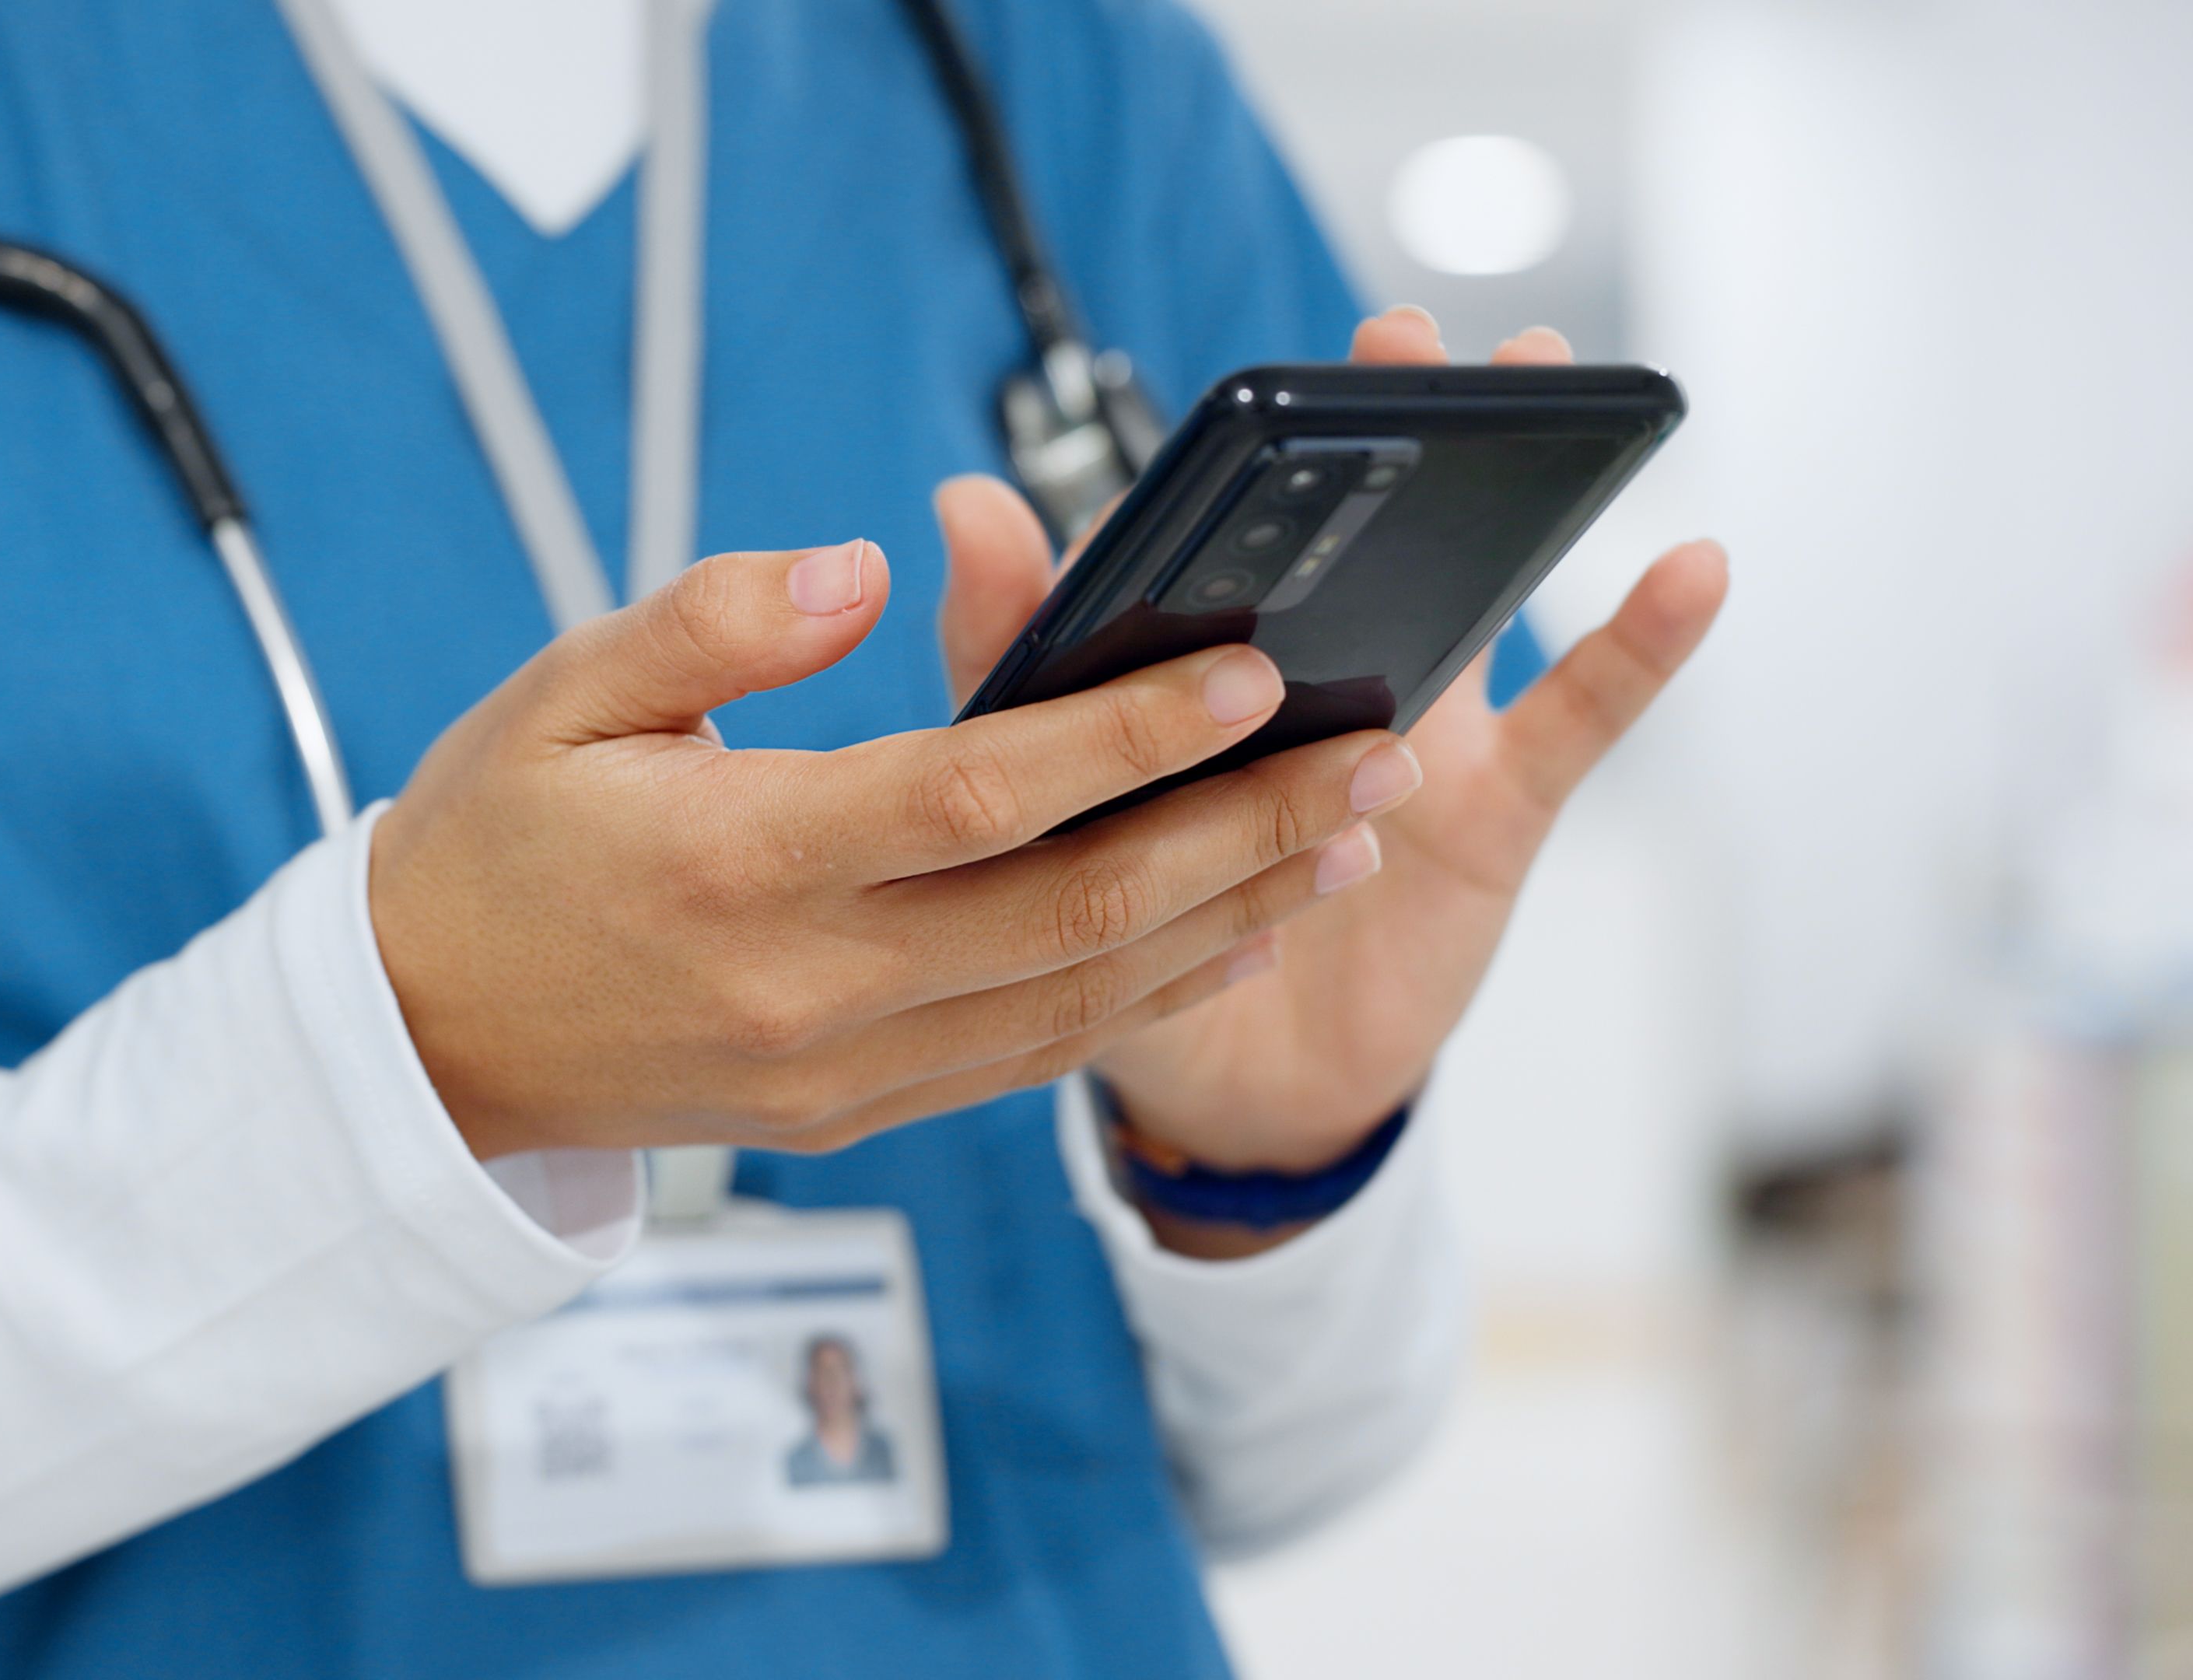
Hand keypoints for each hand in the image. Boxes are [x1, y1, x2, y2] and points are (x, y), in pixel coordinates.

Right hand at [370, 538, 1420, 1159]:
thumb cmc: (490, 845)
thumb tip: (876, 569)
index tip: (1248, 671)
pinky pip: (1030, 1058)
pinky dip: (1146, 997)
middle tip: (1375, 756)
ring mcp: (837, 1068)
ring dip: (1230, 919)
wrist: (420, 1040)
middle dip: (1244, 829)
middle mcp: (806, 984)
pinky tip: (1227, 937)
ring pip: (1078, 998)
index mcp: (736, 860)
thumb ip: (719, 618)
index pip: (975, 793)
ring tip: (1349, 841)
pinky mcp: (851, 1115)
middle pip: (1073, 907)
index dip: (1127, 732)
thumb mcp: (564, 691)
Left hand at [935, 306, 1730, 1180]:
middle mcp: (1318, 680)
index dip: (1256, 462)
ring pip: (1476, 592)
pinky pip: (1576, 717)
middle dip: (1394, 424)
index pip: (1232, 533)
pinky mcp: (1487, 809)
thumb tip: (962, 502)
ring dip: (1512, 487)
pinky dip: (1640, 643)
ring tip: (1545, 370)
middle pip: (1364, 536)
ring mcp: (1414, 737)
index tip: (1280, 386)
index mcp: (1210, 664)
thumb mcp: (1041, 797)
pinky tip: (1690, 565)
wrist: (1211, 1091)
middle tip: (1408, 335)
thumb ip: (1005, 653)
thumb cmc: (1120, 930)